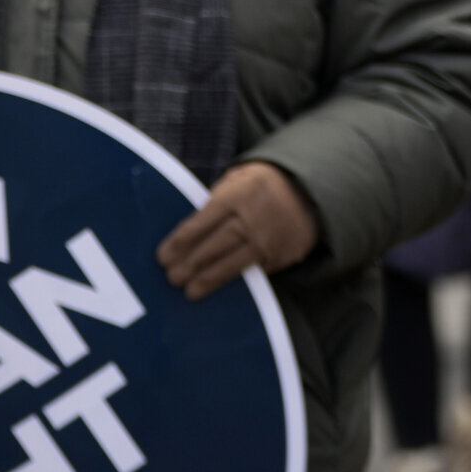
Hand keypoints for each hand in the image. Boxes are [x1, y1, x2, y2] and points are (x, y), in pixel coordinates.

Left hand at [157, 162, 318, 300]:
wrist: (307, 192)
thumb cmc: (258, 185)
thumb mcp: (236, 180)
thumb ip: (214, 202)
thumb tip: (186, 232)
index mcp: (236, 195)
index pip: (203, 222)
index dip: (181, 241)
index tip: (163, 256)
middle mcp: (253, 219)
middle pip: (216, 245)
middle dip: (191, 263)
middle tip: (171, 277)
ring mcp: (269, 240)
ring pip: (234, 263)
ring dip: (209, 279)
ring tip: (190, 291)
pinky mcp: (282, 256)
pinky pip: (254, 272)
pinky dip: (235, 281)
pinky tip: (217, 289)